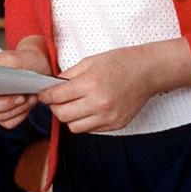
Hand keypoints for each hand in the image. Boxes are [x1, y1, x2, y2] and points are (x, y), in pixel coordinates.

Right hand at [0, 38, 49, 128]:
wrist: (40, 67)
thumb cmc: (23, 59)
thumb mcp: (14, 57)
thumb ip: (2, 66)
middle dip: (3, 103)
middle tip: (21, 95)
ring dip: (15, 108)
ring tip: (29, 96)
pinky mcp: (7, 116)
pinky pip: (9, 123)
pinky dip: (21, 114)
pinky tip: (29, 102)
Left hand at [36, 42, 175, 132]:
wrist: (147, 71)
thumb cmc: (119, 63)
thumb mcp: (89, 62)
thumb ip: (67, 76)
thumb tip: (50, 87)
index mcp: (90, 84)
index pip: (57, 97)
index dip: (45, 96)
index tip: (43, 94)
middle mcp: (99, 104)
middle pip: (63, 115)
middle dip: (55, 107)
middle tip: (57, 99)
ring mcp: (109, 117)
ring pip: (75, 127)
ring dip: (70, 117)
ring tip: (74, 105)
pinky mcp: (116, 125)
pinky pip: (90, 130)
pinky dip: (85, 121)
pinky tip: (90, 109)